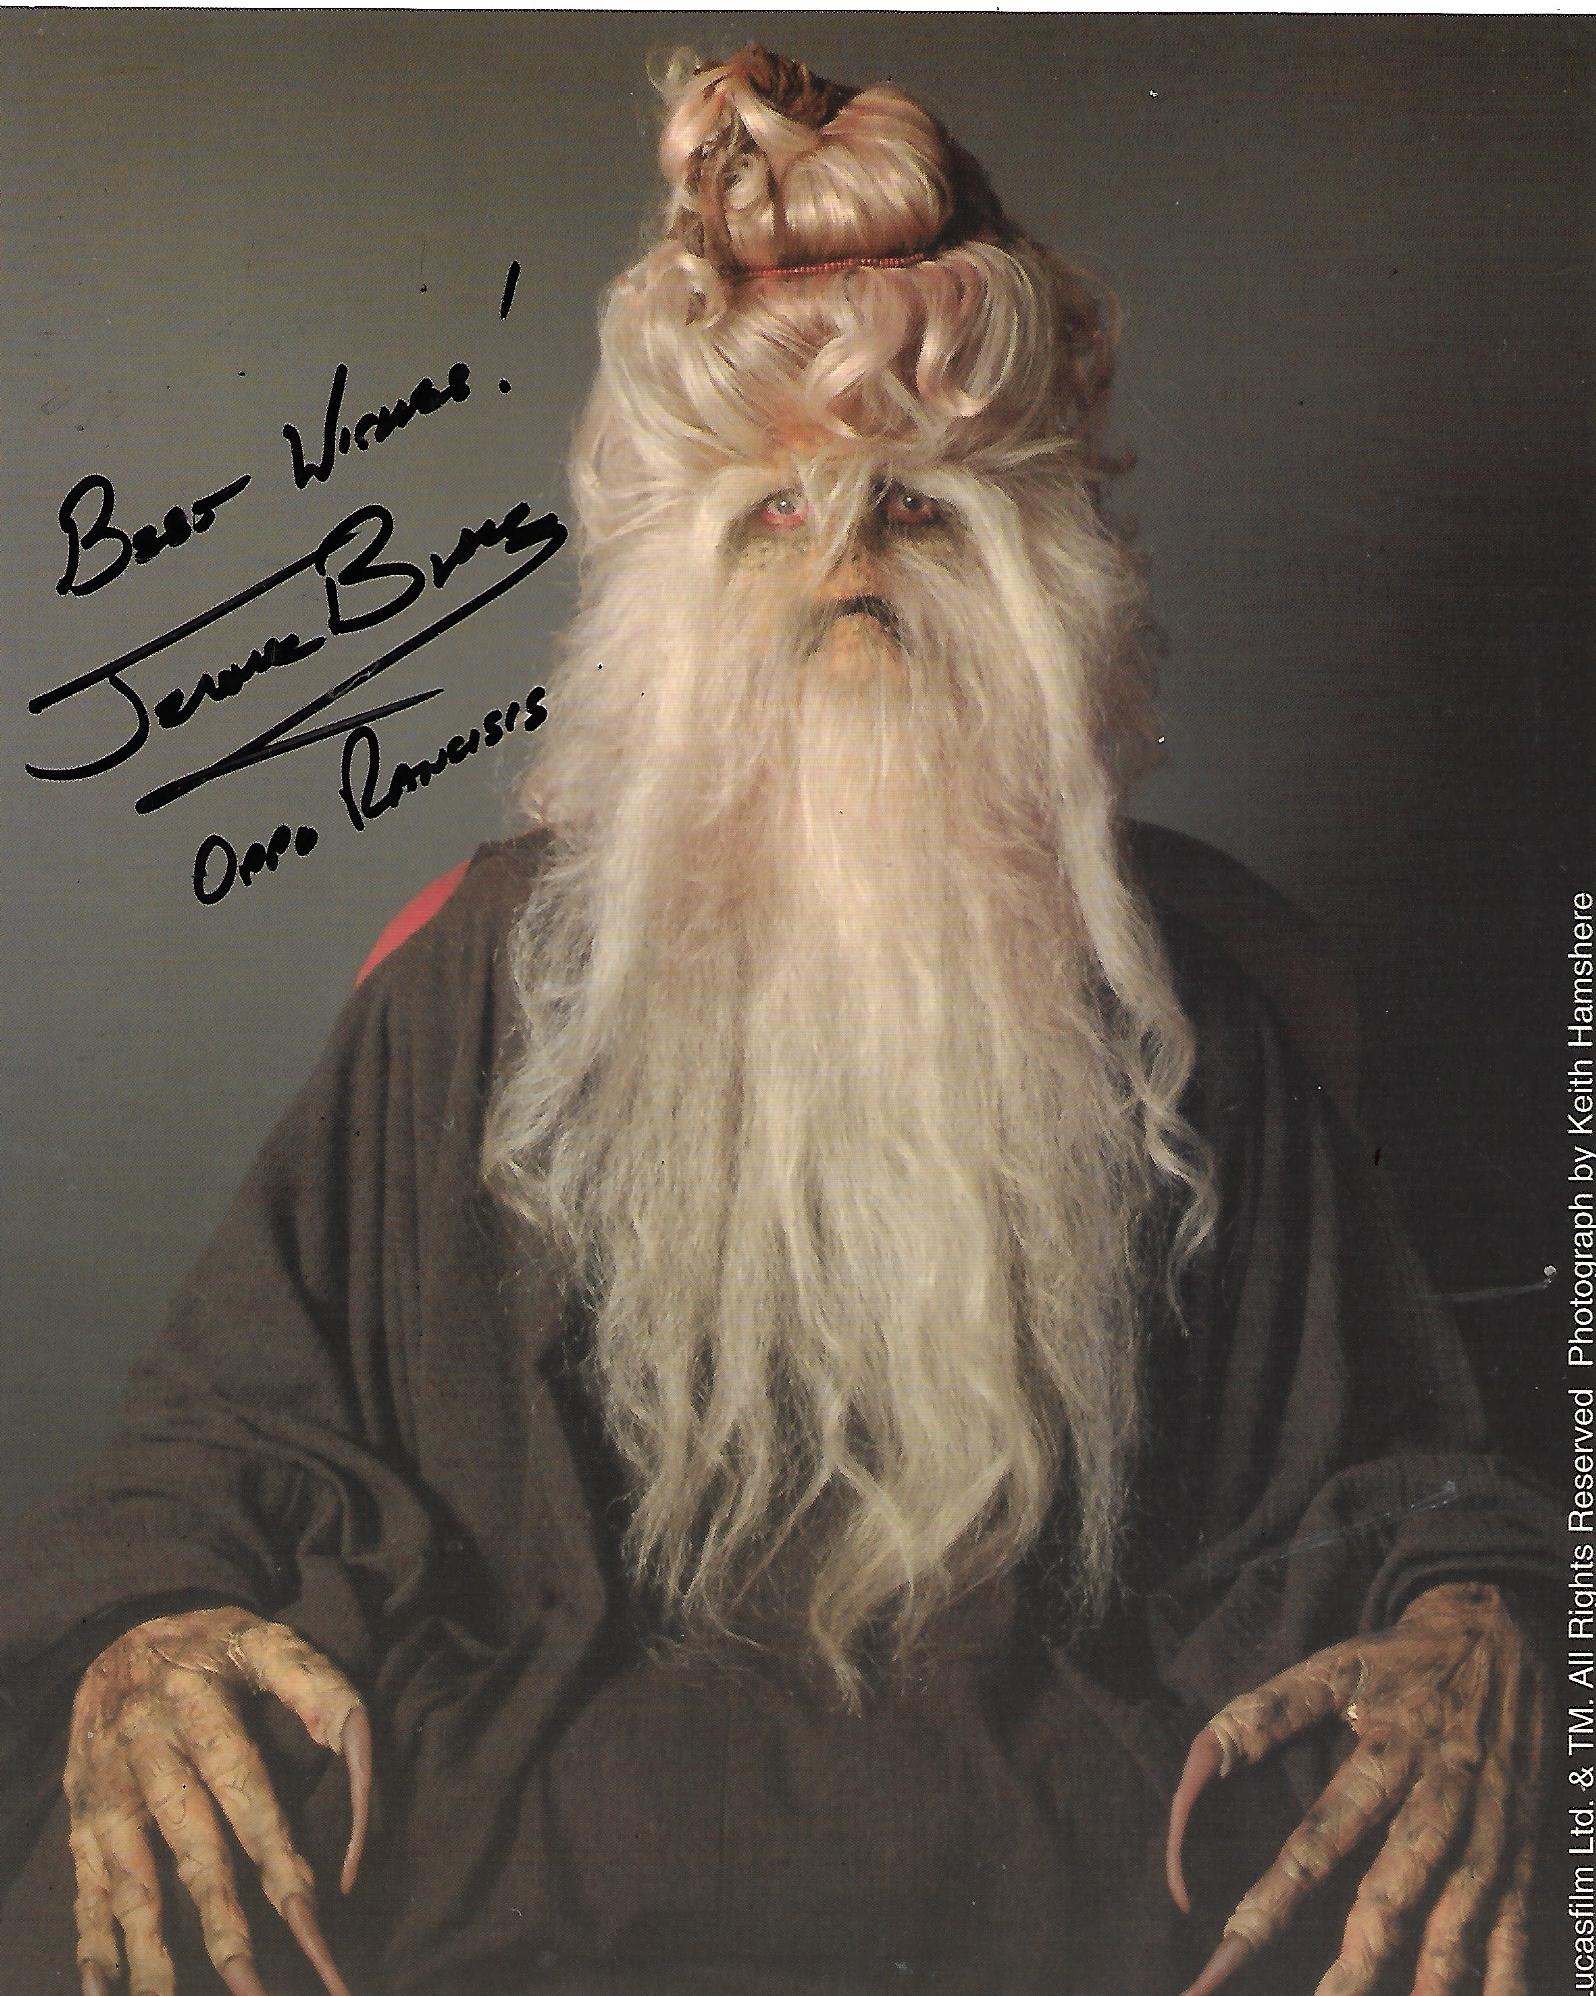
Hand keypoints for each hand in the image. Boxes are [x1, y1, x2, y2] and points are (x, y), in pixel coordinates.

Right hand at [64, 1606, 371, 1995]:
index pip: (247, 1789)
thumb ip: (317, 1687)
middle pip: (190, 1842)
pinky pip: (81, 1878)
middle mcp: (150, 1746)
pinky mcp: (80, 1808)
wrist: (122, 1626)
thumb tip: (355, 1744)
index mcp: (202, 1703)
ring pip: (129, 1872)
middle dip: (219, 1917)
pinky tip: (101, 1985)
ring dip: (148, 1941)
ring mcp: (109, 1782)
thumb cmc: (214, 1644)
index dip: (278, 1851)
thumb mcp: (269, 1641)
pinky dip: (89, 1934)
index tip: (311, 1908)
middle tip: (248, 1983)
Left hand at [1165, 1582, 1547, 1995]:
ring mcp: (1488, 1829)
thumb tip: (1205, 1757)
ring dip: (1433, 1978)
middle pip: (1393, 1893)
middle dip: (1354, 1963)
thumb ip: (1266, 1714)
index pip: (1318, 1839)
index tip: (1230, 1937)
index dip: (1274, 1894)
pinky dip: (1510, 1976)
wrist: (1500, 1628)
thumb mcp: (1331, 1667)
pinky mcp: (1523, 1847)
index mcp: (1385, 1755)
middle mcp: (1439, 1799)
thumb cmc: (1399, 1658)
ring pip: (1460, 1919)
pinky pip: (1520, 1923)